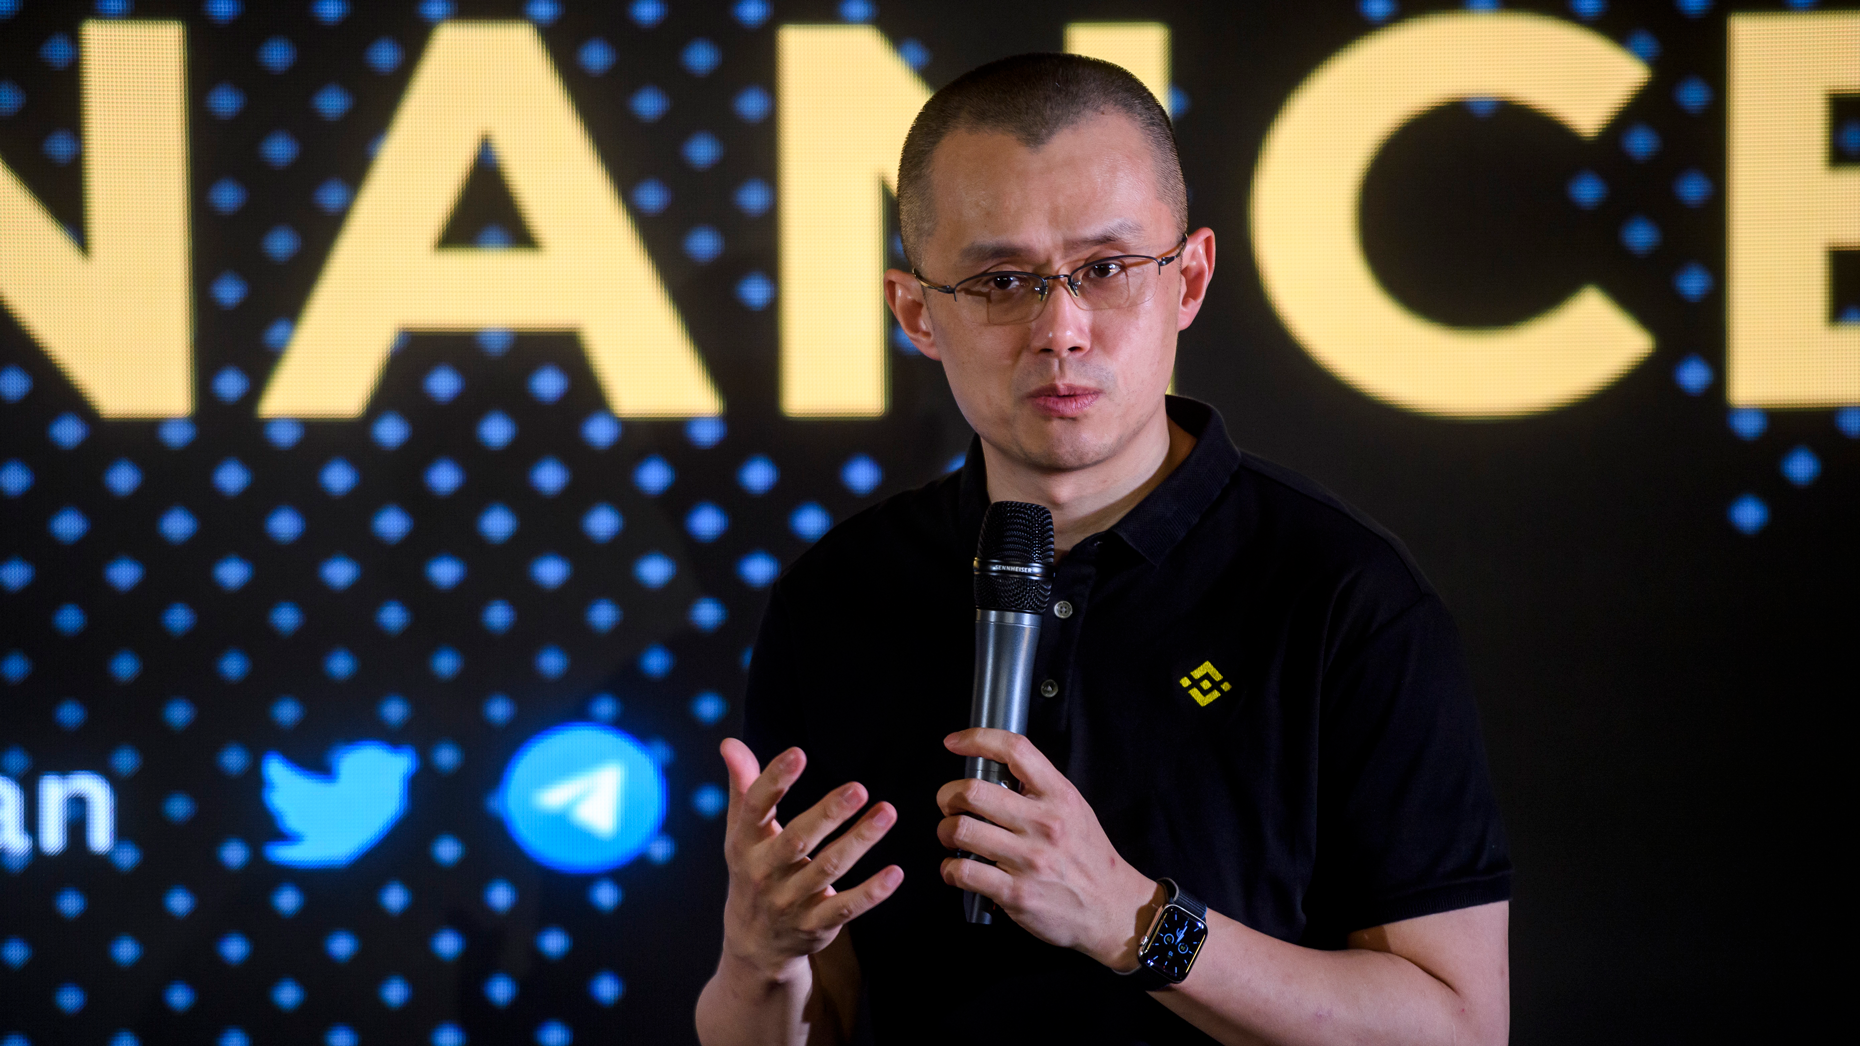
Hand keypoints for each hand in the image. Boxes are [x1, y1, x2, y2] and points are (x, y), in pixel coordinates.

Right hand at [718, 738, 902, 980]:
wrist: (755, 942)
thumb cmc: (754, 868)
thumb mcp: (742, 831)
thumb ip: (743, 786)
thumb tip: (730, 742)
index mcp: (745, 843)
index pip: (757, 807)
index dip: (775, 780)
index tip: (798, 752)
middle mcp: (764, 873)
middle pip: (798, 840)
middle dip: (828, 814)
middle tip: (859, 788)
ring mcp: (790, 901)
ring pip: (828, 869)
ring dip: (859, 841)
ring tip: (887, 813)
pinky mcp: (816, 924)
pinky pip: (845, 908)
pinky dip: (871, 893)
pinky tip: (895, 873)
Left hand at [936, 729, 1158, 969]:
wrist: (1113, 909)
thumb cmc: (1089, 858)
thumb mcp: (1074, 809)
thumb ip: (1039, 788)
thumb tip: (994, 771)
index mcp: (1059, 796)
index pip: (1015, 750)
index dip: (977, 739)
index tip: (955, 743)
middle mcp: (1044, 824)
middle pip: (973, 791)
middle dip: (947, 796)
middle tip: (948, 805)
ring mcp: (1029, 860)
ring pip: (961, 830)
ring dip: (945, 832)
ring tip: (951, 837)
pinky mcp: (1016, 894)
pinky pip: (964, 872)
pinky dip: (950, 869)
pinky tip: (956, 869)